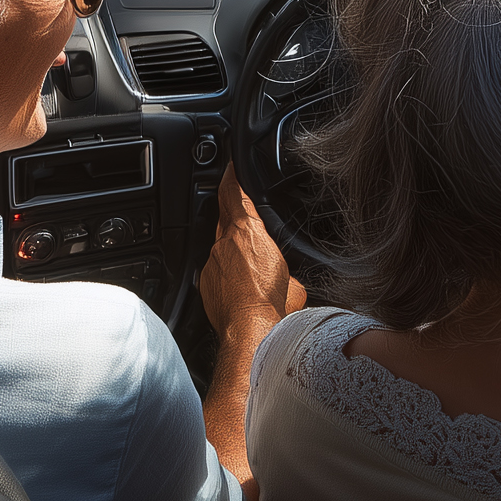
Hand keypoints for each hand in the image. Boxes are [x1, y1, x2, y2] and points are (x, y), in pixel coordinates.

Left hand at [200, 164, 303, 338]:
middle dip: (238, 222)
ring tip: (252, 274)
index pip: (234, 193)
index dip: (232, 177)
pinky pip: (216, 271)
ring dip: (235, 256)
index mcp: (249, 232)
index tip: (232, 167)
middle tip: (252, 231)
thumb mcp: (294, 279)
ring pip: (222, 249)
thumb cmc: (275, 305)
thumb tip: (290, 276)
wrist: (251, 332)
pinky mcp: (205, 284)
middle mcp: (225, 243)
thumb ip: (287, 267)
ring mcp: (212, 264)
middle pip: (226, 221)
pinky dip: (227, 276)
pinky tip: (242, 291)